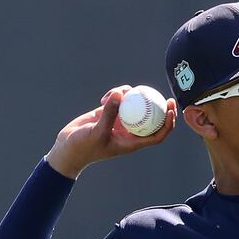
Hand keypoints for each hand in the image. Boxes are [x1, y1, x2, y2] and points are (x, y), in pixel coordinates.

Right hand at [45, 85, 176, 178]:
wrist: (67, 147)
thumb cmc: (84, 147)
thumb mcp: (97, 131)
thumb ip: (109, 113)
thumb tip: (121, 94)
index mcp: (132, 142)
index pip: (157, 135)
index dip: (168, 125)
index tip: (171, 111)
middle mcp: (129, 132)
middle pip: (151, 120)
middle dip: (161, 109)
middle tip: (166, 96)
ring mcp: (119, 122)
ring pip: (134, 107)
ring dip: (132, 98)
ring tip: (124, 91)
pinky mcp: (108, 114)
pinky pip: (118, 101)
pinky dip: (115, 96)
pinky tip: (106, 96)